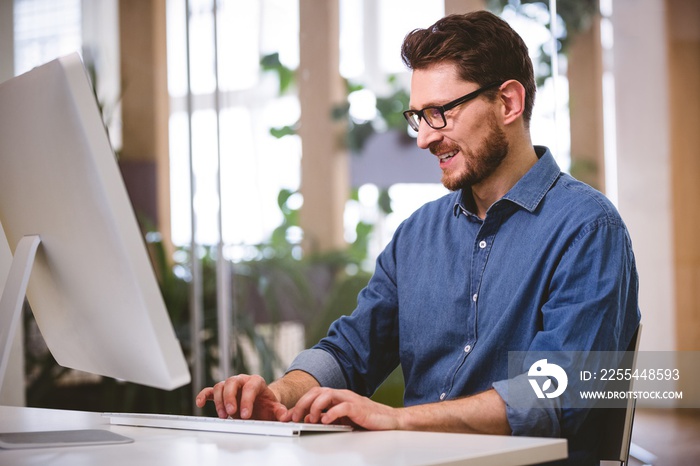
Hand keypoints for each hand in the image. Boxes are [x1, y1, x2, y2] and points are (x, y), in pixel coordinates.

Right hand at [195, 374, 287, 420]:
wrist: (261, 403)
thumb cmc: (266, 405)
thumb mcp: (275, 408)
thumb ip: (280, 411)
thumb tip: (285, 415)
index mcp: (256, 381)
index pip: (250, 386)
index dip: (247, 400)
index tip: (246, 415)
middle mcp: (242, 380)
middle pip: (232, 382)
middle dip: (230, 398)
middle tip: (232, 413)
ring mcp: (231, 385)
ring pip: (220, 386)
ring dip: (219, 401)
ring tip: (224, 416)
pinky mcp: (221, 392)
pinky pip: (210, 391)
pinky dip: (203, 395)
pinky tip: (199, 403)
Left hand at [281, 387, 401, 430]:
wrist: (389, 419)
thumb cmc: (366, 418)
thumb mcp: (342, 419)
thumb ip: (327, 416)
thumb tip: (308, 418)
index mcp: (337, 396)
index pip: (313, 394)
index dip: (298, 404)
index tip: (287, 416)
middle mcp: (342, 395)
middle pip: (316, 392)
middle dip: (302, 404)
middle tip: (294, 417)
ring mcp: (350, 399)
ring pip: (327, 395)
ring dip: (315, 407)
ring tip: (311, 419)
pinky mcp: (359, 408)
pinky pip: (342, 407)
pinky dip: (332, 413)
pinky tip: (326, 421)